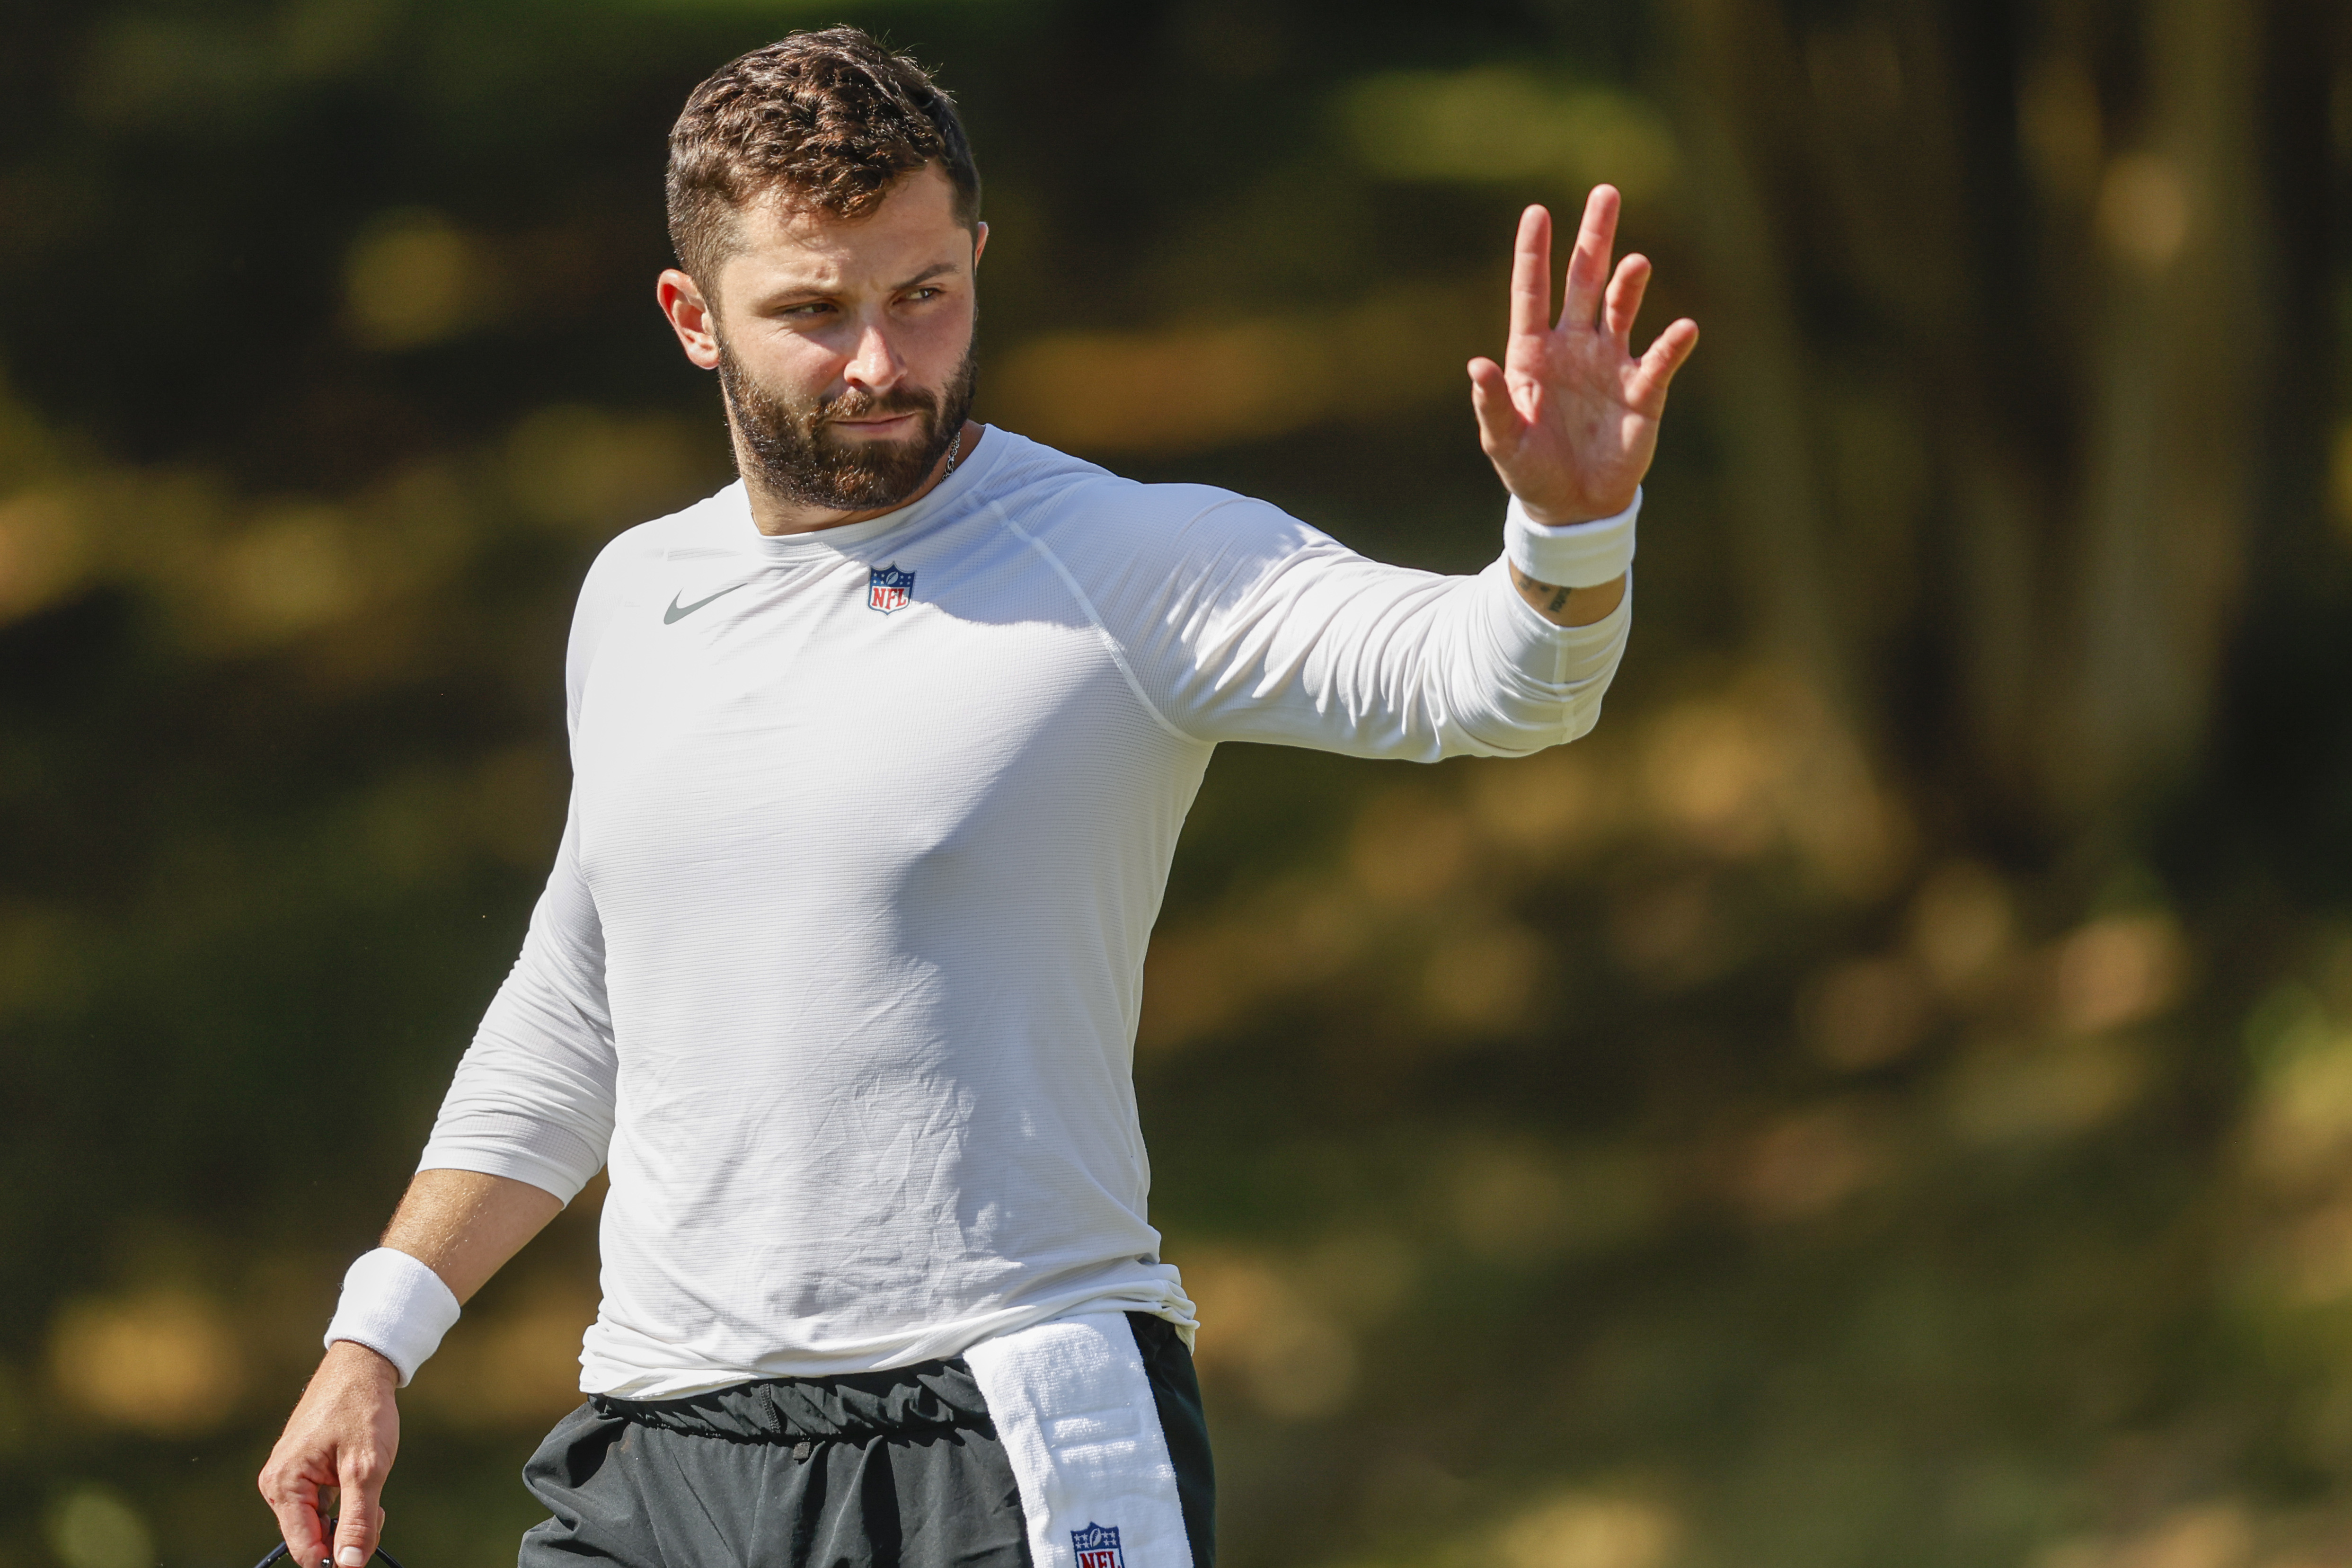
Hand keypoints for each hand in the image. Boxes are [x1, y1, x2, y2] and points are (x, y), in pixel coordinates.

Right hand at [258, 1341, 399, 1567]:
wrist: (361, 1368)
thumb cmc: (362, 1409)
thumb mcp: (367, 1467)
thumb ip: (359, 1519)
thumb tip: (350, 1564)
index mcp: (283, 1485)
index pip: (305, 1547)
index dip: (335, 1559)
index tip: (363, 1557)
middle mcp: (277, 1485)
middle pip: (312, 1537)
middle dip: (347, 1534)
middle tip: (377, 1513)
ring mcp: (289, 1479)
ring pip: (320, 1523)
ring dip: (350, 1518)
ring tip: (370, 1487)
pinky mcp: (303, 1473)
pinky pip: (322, 1506)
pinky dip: (346, 1504)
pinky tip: (362, 1484)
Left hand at [1469, 185, 1698, 525]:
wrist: (1574, 507)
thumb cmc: (1531, 471)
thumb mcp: (1503, 442)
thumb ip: (1492, 405)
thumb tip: (1475, 365)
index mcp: (1533, 354)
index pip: (1532, 292)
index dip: (1534, 253)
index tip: (1536, 211)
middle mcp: (1575, 347)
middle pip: (1585, 281)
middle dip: (1594, 239)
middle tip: (1605, 193)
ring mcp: (1611, 364)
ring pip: (1623, 309)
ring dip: (1630, 285)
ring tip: (1636, 263)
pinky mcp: (1644, 391)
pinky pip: (1660, 360)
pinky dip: (1672, 344)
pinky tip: (1682, 329)